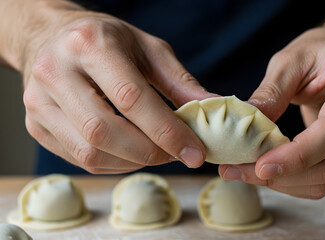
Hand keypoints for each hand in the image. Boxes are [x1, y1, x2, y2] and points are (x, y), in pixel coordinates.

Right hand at [23, 11, 213, 172]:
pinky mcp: (34, 124)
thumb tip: (211, 108)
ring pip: (89, 152)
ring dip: (133, 162)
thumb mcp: (148, 49)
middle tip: (176, 154)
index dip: (167, 131)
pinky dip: (114, 164)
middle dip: (150, 152)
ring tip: (157, 152)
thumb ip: (179, 82)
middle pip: (104, 132)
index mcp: (89, 44)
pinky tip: (131, 153)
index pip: (131, 98)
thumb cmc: (107, 41)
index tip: (194, 152)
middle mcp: (55, 71)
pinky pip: (79, 159)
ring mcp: (38, 101)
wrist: (53, 38)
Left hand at [219, 27, 324, 198]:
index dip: (298, 155)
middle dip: (282, 175)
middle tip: (238, 171)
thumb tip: (247, 124)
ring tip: (246, 172)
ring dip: (285, 183)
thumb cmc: (319, 54)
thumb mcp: (290, 60)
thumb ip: (271, 91)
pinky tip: (271, 172)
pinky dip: (295, 182)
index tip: (260, 166)